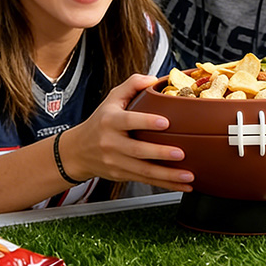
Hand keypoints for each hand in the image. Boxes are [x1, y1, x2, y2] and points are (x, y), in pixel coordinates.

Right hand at [61, 74, 193, 192]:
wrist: (77, 151)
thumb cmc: (100, 121)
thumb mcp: (112, 98)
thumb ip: (133, 84)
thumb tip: (154, 79)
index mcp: (110, 121)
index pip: (129, 121)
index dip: (147, 122)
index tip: (166, 122)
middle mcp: (111, 143)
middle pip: (137, 151)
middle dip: (160, 153)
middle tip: (181, 153)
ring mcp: (116, 162)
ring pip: (144, 171)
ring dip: (168, 175)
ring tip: (188, 176)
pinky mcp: (122, 175)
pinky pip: (146, 180)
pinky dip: (165, 185)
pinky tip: (182, 186)